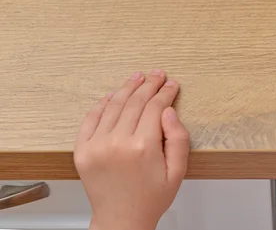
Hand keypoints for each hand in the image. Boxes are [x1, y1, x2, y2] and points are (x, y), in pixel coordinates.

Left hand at [74, 70, 189, 229]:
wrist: (121, 219)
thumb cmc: (151, 198)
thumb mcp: (178, 171)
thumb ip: (178, 138)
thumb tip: (168, 110)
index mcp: (143, 147)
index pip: (156, 107)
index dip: (165, 92)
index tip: (171, 84)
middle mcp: (117, 142)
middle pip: (135, 101)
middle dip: (149, 85)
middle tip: (157, 75)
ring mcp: (96, 145)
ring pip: (113, 105)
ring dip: (127, 88)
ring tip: (137, 78)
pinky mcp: (82, 150)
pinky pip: (91, 118)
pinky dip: (102, 103)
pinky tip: (113, 95)